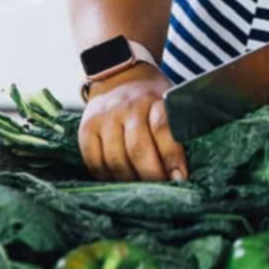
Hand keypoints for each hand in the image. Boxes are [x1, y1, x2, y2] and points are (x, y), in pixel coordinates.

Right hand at [79, 62, 187, 182]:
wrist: (119, 78)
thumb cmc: (152, 100)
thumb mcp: (170, 104)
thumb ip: (179, 130)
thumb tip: (182, 172)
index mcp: (154, 99)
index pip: (164, 130)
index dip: (172, 157)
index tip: (180, 178)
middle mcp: (128, 106)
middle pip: (138, 149)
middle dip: (152, 176)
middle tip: (162, 190)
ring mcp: (104, 117)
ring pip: (116, 159)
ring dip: (131, 181)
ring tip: (143, 188)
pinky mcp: (86, 129)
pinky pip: (95, 162)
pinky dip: (108, 177)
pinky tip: (120, 181)